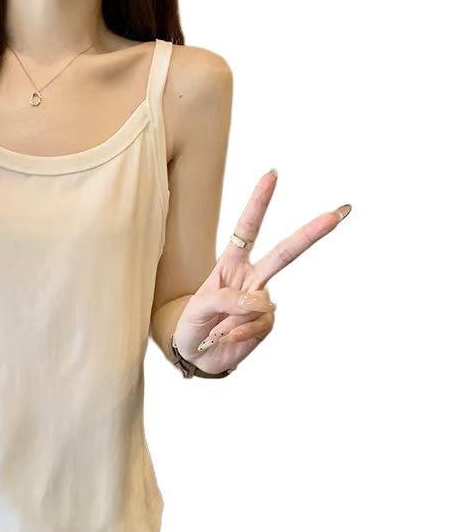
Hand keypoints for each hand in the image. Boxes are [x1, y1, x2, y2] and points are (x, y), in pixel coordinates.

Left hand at [172, 168, 350, 374]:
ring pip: (262, 301)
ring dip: (233, 318)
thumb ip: (224, 298)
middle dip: (312, 233)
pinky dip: (239, 333)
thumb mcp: (198, 307)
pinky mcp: (266, 323)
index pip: (247, 229)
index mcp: (231, 264)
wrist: (196, 355)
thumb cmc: (192, 324)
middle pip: (285, 253)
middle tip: (339, 213)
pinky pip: (258, 324)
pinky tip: (228, 337)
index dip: (258, 203)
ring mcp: (261, 301)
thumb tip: (259, 301)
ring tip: (216, 328)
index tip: (272, 175)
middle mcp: (251, 278)